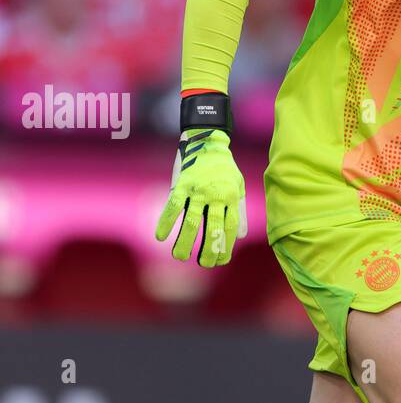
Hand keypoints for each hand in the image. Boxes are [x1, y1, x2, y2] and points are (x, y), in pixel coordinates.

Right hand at [155, 129, 246, 266]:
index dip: (225, 247)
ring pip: (192, 221)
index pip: (229, 229)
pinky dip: (166, 221)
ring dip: (185, 241)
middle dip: (209, 249)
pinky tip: (160, 236)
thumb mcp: (238, 186)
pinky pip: (173, 206)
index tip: (220, 261)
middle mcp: (217, 196)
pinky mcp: (182, 184)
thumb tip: (239, 236)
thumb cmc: (224, 167)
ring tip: (180, 256)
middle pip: (213, 228)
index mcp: (232, 198)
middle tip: (204, 264)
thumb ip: (238, 210)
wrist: (208, 139)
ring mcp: (199, 190)